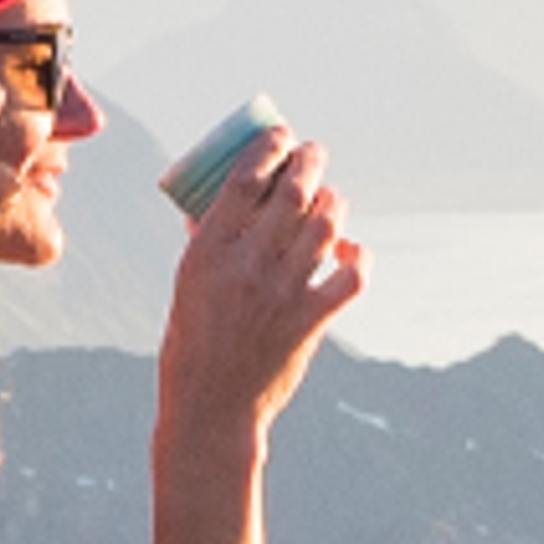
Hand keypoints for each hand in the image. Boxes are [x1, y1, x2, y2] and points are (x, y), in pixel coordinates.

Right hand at [160, 127, 363, 437]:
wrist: (211, 408)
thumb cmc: (192, 345)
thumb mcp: (187, 286)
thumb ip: (205, 243)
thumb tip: (215, 201)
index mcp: (208, 251)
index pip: (245, 179)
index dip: (268, 147)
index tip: (280, 135)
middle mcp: (247, 266)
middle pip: (293, 192)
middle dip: (310, 162)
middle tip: (314, 153)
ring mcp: (282, 292)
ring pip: (325, 225)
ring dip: (333, 203)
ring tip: (328, 198)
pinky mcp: (310, 320)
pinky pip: (351, 275)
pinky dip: (357, 256)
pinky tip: (348, 251)